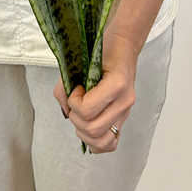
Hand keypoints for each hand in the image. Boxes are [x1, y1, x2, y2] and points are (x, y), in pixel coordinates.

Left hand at [53, 30, 138, 153]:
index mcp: (117, 84)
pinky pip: (111, 143)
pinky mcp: (124, 118)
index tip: (76, 88)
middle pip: (93, 129)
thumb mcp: (81, 60)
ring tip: (81, 116)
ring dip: (84, 132)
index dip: (74, 102)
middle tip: (75, 102)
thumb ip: (65, 86)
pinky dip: (96, 142)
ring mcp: (126, 112)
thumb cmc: (104, 50)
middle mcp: (124, 101)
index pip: (87, 110)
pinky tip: (88, 128)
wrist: (124, 47)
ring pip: (102, 141)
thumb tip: (65, 109)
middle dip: (76, 118)